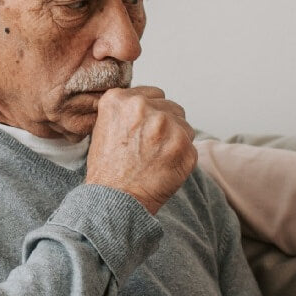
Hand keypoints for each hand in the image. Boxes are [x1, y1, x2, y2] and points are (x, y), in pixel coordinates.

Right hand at [86, 86, 196, 213]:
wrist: (114, 201)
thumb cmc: (108, 170)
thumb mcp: (104, 127)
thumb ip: (126, 109)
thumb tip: (150, 102)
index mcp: (121, 100)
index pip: (154, 94)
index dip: (151, 113)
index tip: (145, 128)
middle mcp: (144, 107)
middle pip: (171, 107)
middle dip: (165, 125)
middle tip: (150, 147)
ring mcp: (166, 125)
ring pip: (184, 125)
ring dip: (176, 139)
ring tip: (157, 158)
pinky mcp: (184, 145)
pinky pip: (191, 145)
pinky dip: (182, 157)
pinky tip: (165, 167)